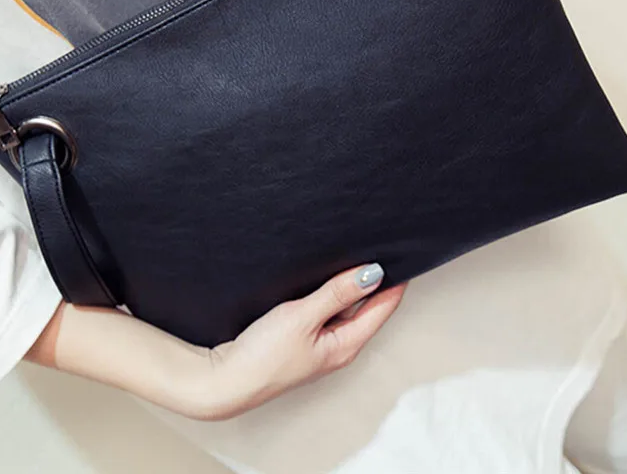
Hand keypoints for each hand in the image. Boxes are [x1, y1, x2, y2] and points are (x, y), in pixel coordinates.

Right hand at [201, 264, 405, 418]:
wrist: (223, 381)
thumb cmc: (262, 356)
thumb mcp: (302, 317)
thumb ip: (337, 294)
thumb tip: (373, 273)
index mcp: (347, 344)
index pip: (384, 307)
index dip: (396, 280)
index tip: (403, 251)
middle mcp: (339, 346)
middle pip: (369, 307)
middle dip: (377, 279)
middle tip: (382, 245)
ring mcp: (320, 343)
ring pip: (347, 307)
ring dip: (353, 284)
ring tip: (358, 253)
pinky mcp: (302, 339)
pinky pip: (327, 310)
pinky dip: (333, 292)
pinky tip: (326, 276)